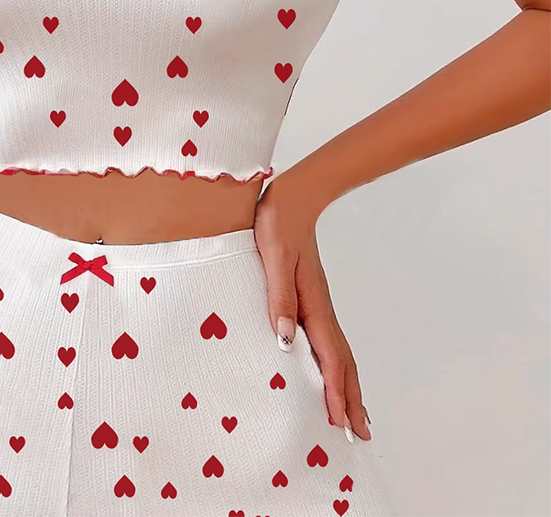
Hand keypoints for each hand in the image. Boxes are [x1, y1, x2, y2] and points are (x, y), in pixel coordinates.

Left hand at [254, 173, 371, 441]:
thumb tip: (285, 342)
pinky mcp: (310, 297)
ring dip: (346, 385)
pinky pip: (328, 340)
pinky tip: (327, 370)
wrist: (292, 198)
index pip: (329, 357)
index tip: (342, 424)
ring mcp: (318, 303)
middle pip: (342, 361)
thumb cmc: (278, 225)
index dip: (336, 392)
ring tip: (354, 414)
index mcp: (313, 304)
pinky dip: (335, 364)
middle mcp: (320, 308)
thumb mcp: (274, 259)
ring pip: (338, 353)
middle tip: (359, 434)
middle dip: (350, 398)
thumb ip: (279, 298)